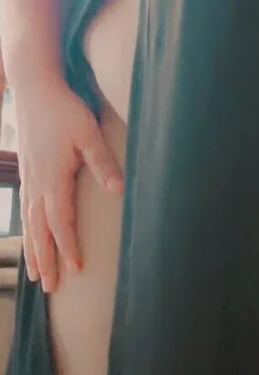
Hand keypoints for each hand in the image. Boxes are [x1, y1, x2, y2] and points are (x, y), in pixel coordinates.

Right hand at [13, 74, 122, 293]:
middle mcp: (37, 183)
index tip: (76, 269)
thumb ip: (102, 161)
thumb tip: (118, 188)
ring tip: (34, 274)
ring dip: (32, 249)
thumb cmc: (64, 109)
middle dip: (45, 259)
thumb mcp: (88, 132)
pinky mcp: (27, 172)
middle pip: (39, 229)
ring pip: (28, 222)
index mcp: (53, 177)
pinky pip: (24, 209)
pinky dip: (26, 229)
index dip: (67, 246)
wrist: (33, 87)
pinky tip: (28, 238)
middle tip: (49, 287)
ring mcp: (29, 178)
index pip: (60, 221)